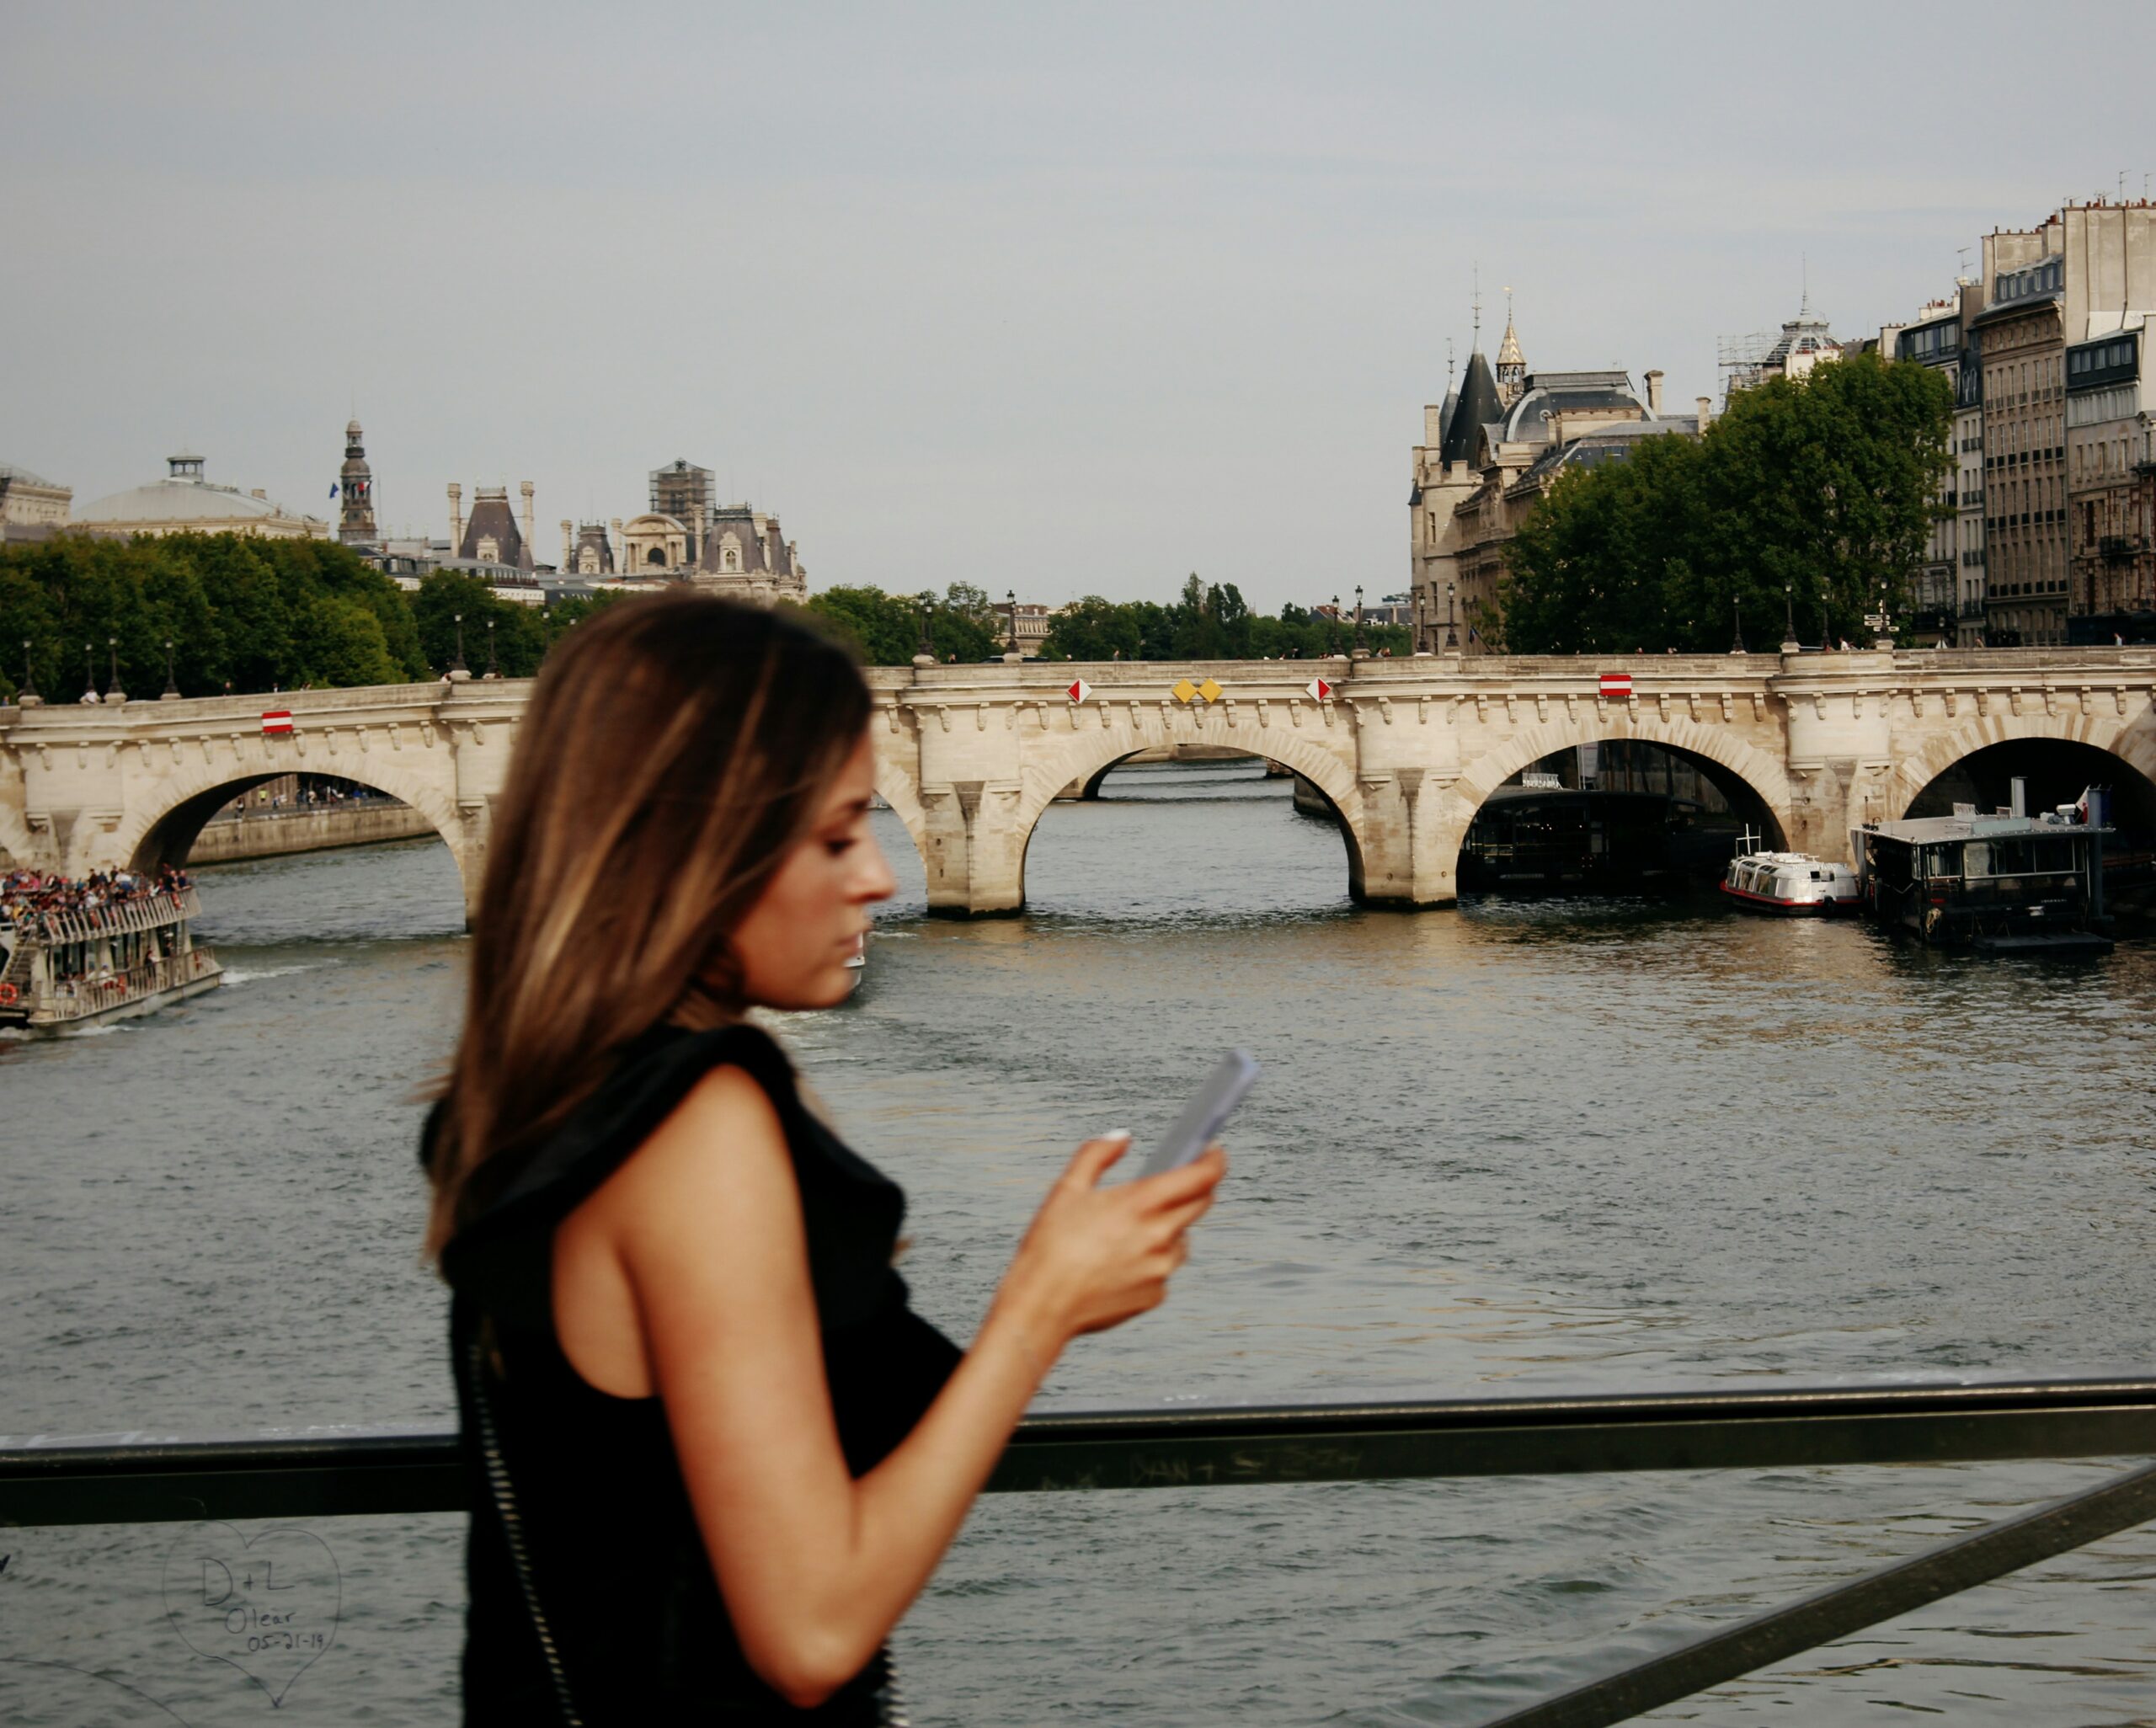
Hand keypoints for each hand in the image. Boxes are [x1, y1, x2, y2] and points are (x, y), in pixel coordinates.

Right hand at [994, 1134, 1226, 1348]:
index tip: (1213, 1154)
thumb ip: (1097, 1154)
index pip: (1201, 1177)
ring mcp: (1161, 1268)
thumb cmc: (1050, 1250)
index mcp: (1141, 1204)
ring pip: (1182, 1238)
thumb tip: (1121, 1139)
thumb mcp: (1067, 1188)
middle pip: (1201, 1204)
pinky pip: (1164, 1269)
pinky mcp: (1155, 1295)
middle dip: (1195, 1189)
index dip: (1214, 1161)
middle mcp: (1159, 1236)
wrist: (1042, 1306)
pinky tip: (1119, 1262)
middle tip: (1173, 1184)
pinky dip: (1151, 1261)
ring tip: (1128, 1232)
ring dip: (1169, 1228)